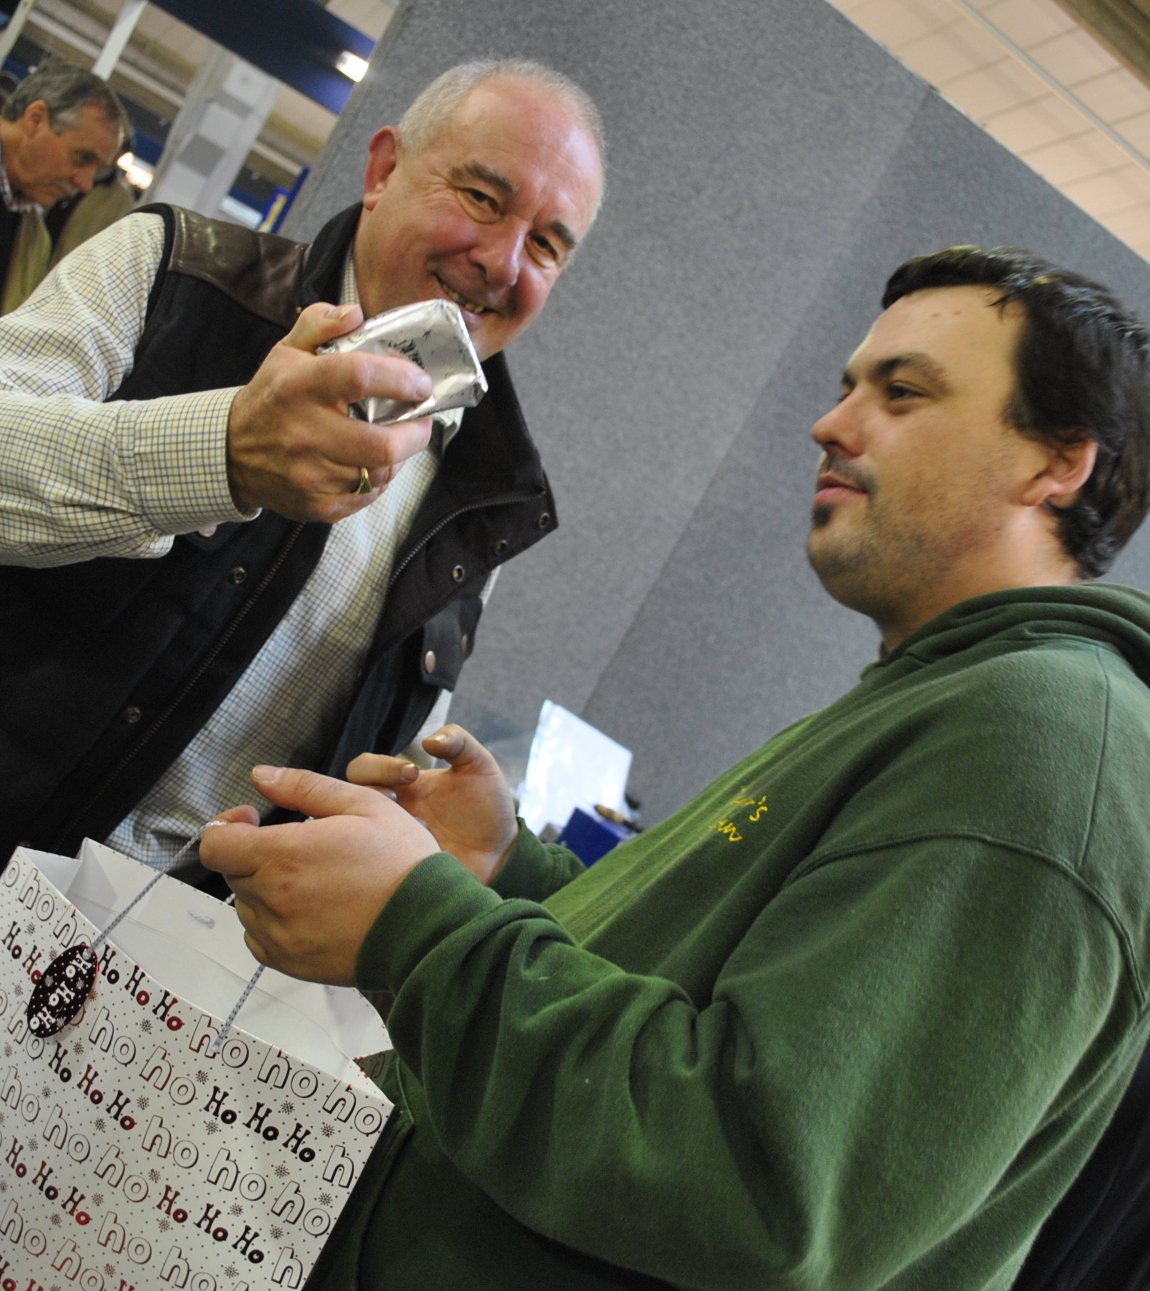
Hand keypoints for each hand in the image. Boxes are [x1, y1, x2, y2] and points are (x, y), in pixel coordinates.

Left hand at [199, 765, 439, 984]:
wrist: (428, 925)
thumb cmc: (402, 863)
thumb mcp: (364, 804)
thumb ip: (304, 787)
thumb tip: (261, 775)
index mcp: (284, 854)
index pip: (216, 843)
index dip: (228, 825)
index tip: (253, 820)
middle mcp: (273, 897)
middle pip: (233, 871)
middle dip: (254, 854)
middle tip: (297, 848)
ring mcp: (279, 934)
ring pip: (246, 905)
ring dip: (265, 888)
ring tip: (312, 881)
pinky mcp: (289, 962)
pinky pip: (259, 938)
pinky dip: (274, 922)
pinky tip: (310, 910)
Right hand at [226, 302, 434, 522]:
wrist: (232, 453)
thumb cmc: (272, 397)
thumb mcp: (287, 350)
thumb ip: (321, 323)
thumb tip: (356, 313)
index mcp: (300, 386)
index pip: (360, 377)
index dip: (401, 379)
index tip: (421, 383)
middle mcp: (305, 433)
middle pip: (383, 444)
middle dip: (416, 433)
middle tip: (421, 420)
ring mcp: (311, 474)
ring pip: (380, 473)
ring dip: (399, 456)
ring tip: (399, 439)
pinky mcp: (317, 505)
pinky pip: (367, 496)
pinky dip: (379, 480)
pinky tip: (374, 464)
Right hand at [348, 724, 518, 884]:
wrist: (501, 853)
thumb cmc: (487, 807)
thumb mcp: (480, 767)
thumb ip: (459, 742)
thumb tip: (429, 740)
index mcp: (400, 784)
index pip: (364, 768)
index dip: (379, 766)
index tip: (411, 773)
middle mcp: (387, 811)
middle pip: (346, 797)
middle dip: (368, 793)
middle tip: (396, 800)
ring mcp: (387, 841)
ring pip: (353, 831)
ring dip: (375, 825)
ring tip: (410, 828)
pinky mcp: (394, 869)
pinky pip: (371, 864)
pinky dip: (385, 856)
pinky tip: (412, 855)